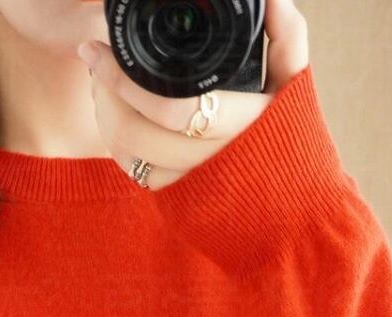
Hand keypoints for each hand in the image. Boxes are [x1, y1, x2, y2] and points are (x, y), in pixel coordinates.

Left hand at [76, 0, 309, 190]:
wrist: (291, 202)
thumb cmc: (290, 137)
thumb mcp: (295, 86)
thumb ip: (287, 39)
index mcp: (242, 125)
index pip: (170, 107)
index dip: (123, 79)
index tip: (97, 49)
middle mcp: (213, 160)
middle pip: (137, 134)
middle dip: (106, 96)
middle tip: (97, 65)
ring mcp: (192, 184)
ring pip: (131, 157)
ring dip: (107, 120)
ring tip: (103, 90)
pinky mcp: (178, 199)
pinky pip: (137, 176)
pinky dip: (119, 147)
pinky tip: (116, 122)